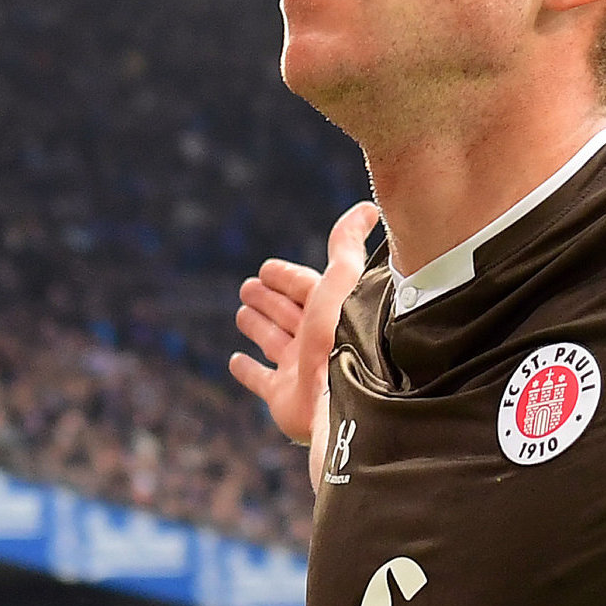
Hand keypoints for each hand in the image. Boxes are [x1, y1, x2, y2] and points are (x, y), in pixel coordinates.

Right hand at [229, 201, 377, 446]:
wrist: (341, 396)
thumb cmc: (342, 335)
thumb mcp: (342, 279)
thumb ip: (347, 244)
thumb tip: (368, 208)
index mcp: (330, 312)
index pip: (304, 288)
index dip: (285, 277)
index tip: (267, 269)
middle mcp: (315, 340)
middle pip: (286, 313)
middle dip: (268, 299)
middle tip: (249, 288)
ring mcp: (299, 370)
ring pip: (272, 342)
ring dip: (257, 327)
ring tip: (243, 316)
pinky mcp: (283, 398)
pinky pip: (260, 381)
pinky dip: (247, 371)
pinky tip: (236, 362)